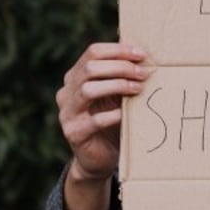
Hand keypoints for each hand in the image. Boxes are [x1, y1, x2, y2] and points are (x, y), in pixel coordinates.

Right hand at [55, 42, 147, 178]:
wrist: (98, 158)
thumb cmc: (111, 121)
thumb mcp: (116, 95)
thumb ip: (121, 76)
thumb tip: (143, 54)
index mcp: (75, 77)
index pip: (92, 53)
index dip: (118, 51)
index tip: (141, 55)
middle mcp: (67, 92)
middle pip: (90, 68)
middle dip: (120, 67)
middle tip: (143, 73)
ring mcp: (67, 113)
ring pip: (88, 90)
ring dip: (117, 86)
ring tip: (137, 89)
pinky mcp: (73, 133)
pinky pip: (94, 120)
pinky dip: (113, 114)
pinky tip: (126, 113)